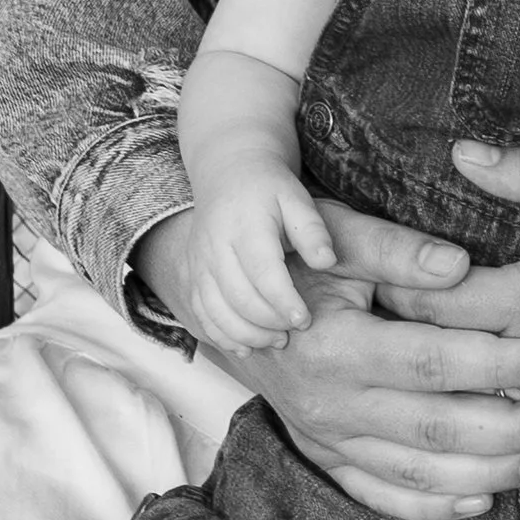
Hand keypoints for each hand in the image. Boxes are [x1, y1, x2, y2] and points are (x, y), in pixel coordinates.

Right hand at [134, 199, 519, 519]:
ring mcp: (327, 440)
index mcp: (335, 346)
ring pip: (419, 473)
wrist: (232, 301)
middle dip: (515, 425)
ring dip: (491, 471)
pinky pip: (383, 496)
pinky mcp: (328, 459)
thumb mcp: (339, 237)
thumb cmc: (298, 256)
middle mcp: (330, 405)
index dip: (498, 361)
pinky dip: (434, 507)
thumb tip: (460, 266)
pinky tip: (485, 499)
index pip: (432, 361)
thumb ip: (398, 251)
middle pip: (436, 428)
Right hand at [184, 167, 338, 351]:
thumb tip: (327, 262)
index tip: (305, 319)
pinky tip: (246, 346)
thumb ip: (312, 230)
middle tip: (295, 331)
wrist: (228, 172)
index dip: (284, 302)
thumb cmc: (270, 189)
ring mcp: (199, 263)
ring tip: (277, 341)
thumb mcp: (296, 197)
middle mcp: (215, 246)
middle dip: (269, 322)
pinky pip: (201, 313)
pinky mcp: (192, 275)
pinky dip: (221, 336)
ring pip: (215, 311)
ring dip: (246, 334)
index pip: (263, 273)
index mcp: (244, 225)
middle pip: (238, 297)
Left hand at [381, 144, 519, 445]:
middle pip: (451, 367)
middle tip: (365, 335)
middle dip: (405, 351)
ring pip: (489, 416)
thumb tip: (460, 156)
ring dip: (451, 397)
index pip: (436, 307)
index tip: (364, 282)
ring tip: (409, 378)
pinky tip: (482, 416)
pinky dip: (505, 431)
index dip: (392, 294)